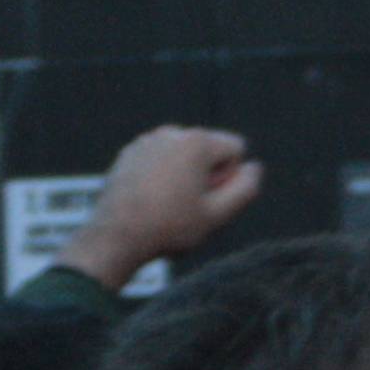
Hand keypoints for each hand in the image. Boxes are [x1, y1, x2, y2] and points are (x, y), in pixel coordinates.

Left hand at [58, 125, 260, 289]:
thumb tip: (254, 168)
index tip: (208, 199)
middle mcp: (171, 132)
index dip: (229, 178)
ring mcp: (147, 141)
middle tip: (187, 207)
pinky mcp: (129, 153)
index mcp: (197, 141)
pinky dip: (160, 176)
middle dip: (205, 176)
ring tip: (167, 206)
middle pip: (208, 151)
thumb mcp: (217, 215)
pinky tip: (150, 201)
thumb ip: (245, 189)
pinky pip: (159, 160)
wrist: (115, 237)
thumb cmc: (168, 227)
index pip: (236, 149)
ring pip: (183, 156)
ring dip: (183, 177)